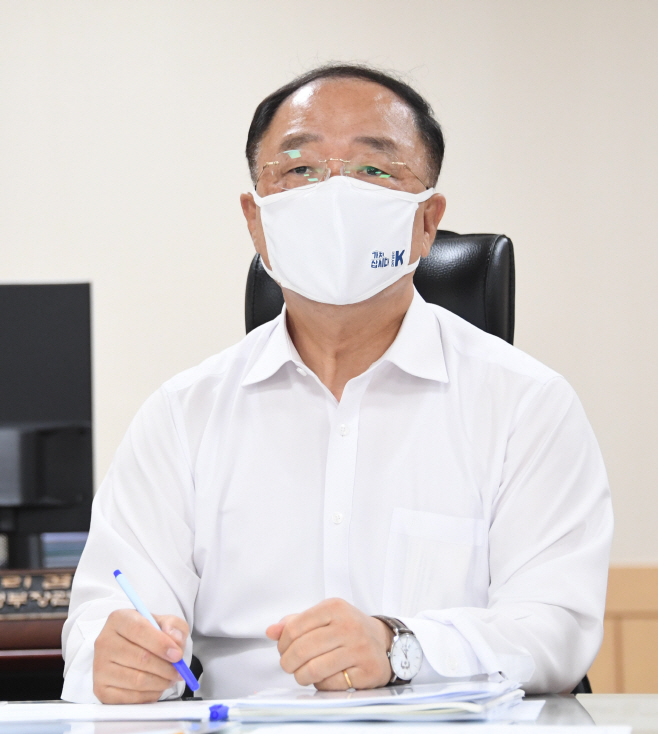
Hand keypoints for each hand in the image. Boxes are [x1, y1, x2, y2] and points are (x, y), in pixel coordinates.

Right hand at [93, 609, 188, 702]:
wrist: (131, 648)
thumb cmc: (149, 634)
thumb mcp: (164, 622)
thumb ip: (173, 626)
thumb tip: (175, 640)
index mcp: (119, 619)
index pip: (139, 630)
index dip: (161, 644)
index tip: (178, 655)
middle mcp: (104, 641)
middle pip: (140, 658)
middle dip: (166, 667)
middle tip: (179, 671)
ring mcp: (100, 667)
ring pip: (137, 680)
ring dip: (160, 682)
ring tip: (170, 678)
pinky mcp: (101, 689)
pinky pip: (130, 698)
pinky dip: (150, 695)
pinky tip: (157, 687)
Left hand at [266, 598, 392, 689]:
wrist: (381, 641)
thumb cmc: (347, 628)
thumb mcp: (323, 616)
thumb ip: (295, 622)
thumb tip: (271, 631)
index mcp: (334, 607)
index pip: (294, 628)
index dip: (282, 644)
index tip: (283, 650)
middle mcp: (348, 626)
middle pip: (301, 650)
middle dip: (288, 663)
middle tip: (289, 666)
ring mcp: (359, 649)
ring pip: (313, 670)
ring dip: (301, 676)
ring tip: (302, 674)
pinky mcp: (367, 671)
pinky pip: (331, 684)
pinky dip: (321, 684)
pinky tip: (325, 677)